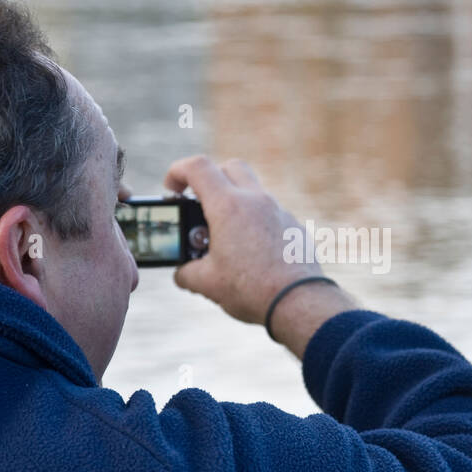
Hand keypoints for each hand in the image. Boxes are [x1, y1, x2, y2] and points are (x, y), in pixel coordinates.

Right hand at [162, 155, 322, 325]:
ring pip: (253, 190)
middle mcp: (256, 200)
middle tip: (199, 203)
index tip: (171, 189)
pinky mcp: (294, 227)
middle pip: (230, 167)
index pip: (197, 167)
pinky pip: (271, 213)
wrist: (299, 303)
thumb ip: (187, 273)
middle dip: (210, 178)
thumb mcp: (207, 284)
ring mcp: (279, 211)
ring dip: (235, 202)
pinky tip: (251, 250)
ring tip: (224, 234)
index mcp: (228, 206)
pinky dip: (255, 221)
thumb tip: (183, 274)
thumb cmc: (252, 290)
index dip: (177, 171)